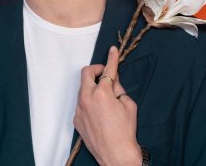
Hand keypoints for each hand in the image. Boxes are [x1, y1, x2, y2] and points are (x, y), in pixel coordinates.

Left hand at [73, 46, 141, 165]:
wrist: (116, 156)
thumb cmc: (125, 131)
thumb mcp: (129, 104)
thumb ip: (119, 88)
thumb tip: (113, 79)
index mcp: (102, 93)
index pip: (108, 70)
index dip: (111, 58)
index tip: (112, 50)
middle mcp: (87, 98)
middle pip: (86, 73)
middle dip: (96, 69)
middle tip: (105, 74)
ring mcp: (79, 109)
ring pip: (83, 88)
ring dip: (93, 86)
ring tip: (105, 97)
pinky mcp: (76, 119)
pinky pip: (81, 103)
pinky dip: (89, 101)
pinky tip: (99, 111)